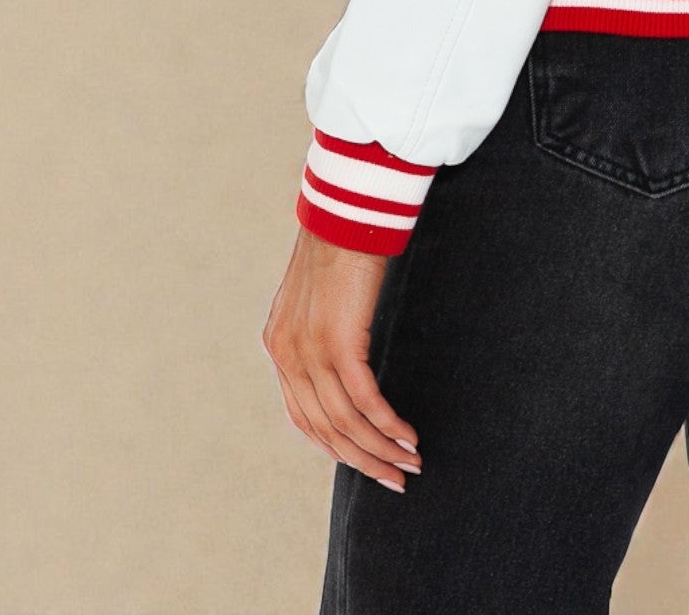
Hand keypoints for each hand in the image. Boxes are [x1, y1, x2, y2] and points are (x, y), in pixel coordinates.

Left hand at [262, 226, 422, 491]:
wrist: (347, 209)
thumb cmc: (343, 244)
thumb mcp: (321, 296)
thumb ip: (323, 331)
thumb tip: (347, 360)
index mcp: (278, 346)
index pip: (303, 418)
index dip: (337, 448)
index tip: (369, 463)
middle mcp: (286, 355)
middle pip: (324, 430)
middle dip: (362, 460)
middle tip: (396, 478)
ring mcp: (309, 351)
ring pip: (344, 422)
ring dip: (380, 449)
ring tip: (411, 461)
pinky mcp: (338, 342)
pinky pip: (363, 400)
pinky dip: (387, 423)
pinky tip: (408, 435)